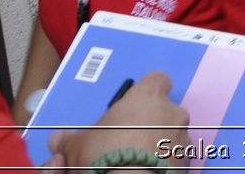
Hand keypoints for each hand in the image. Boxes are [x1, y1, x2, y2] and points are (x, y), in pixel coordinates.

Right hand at [47, 72, 187, 169]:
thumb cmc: (103, 154)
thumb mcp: (77, 146)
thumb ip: (70, 139)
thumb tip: (57, 140)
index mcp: (148, 97)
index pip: (157, 80)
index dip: (147, 91)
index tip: (135, 105)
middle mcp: (172, 113)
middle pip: (164, 111)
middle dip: (147, 124)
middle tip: (125, 142)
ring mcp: (183, 138)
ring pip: (171, 135)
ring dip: (156, 145)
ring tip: (133, 161)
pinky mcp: (187, 162)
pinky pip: (175, 157)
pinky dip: (163, 162)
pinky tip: (145, 171)